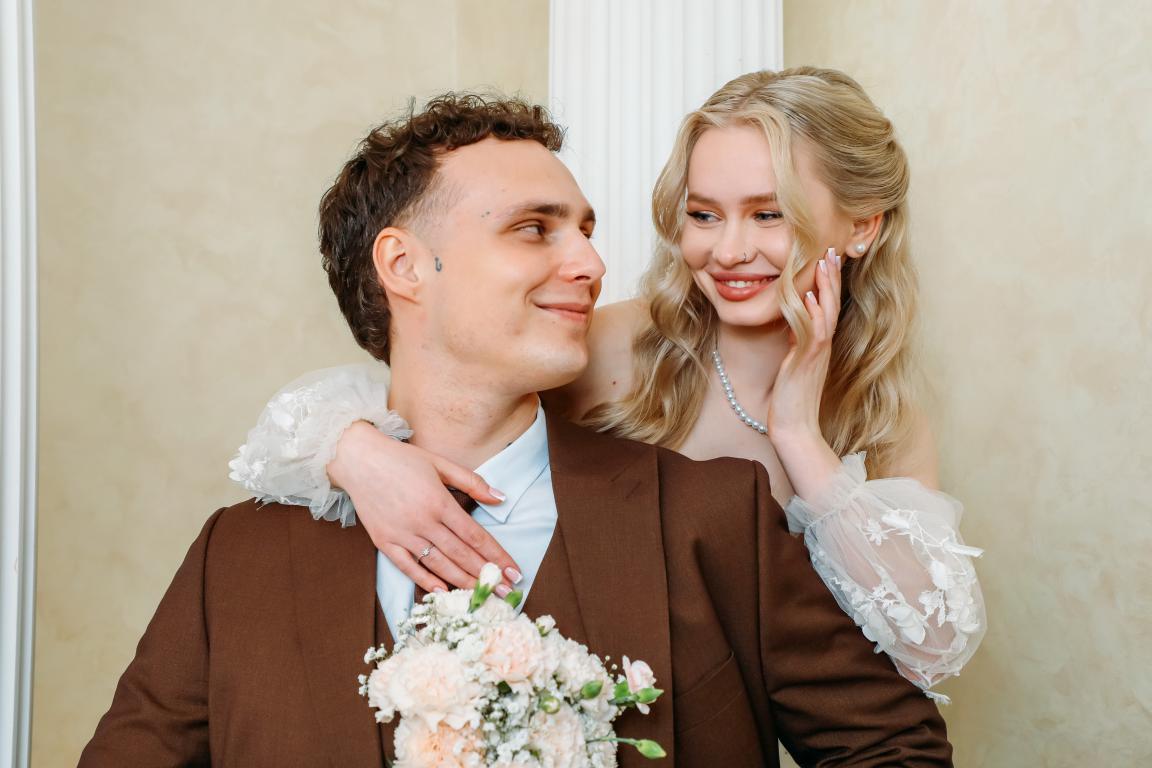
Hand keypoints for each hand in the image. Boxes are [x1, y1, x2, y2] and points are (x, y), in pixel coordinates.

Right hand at [329, 422, 521, 593]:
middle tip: (506, 593)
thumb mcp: (440, 463)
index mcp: (438, 501)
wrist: (358, 459)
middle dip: (486, 575)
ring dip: (462, 582)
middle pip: (460, 554)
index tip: (513, 572)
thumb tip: (500, 498)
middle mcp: (422, 521)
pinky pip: (408, 567)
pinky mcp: (384, 542)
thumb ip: (471, 482)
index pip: (474, 536)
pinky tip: (443, 592)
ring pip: (438, 564)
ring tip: (482, 595)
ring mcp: (402, 534)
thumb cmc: (401, 459)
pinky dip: (426, 581)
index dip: (496, 556)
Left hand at [766, 248, 843, 499]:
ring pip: (826, 313)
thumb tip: (794, 322)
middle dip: (832, 276)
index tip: (829, 258)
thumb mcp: (793, 363)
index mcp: (819, 345)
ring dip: (826, 287)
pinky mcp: (806, 362)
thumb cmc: (791, 399)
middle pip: (832, 304)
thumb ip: (797, 342)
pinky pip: (813, 333)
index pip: (827, 307)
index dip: (829, 283)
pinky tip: (812, 296)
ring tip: (826, 262)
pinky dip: (814, 313)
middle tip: (833, 249)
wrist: (794, 427)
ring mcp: (816, 353)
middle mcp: (822, 346)